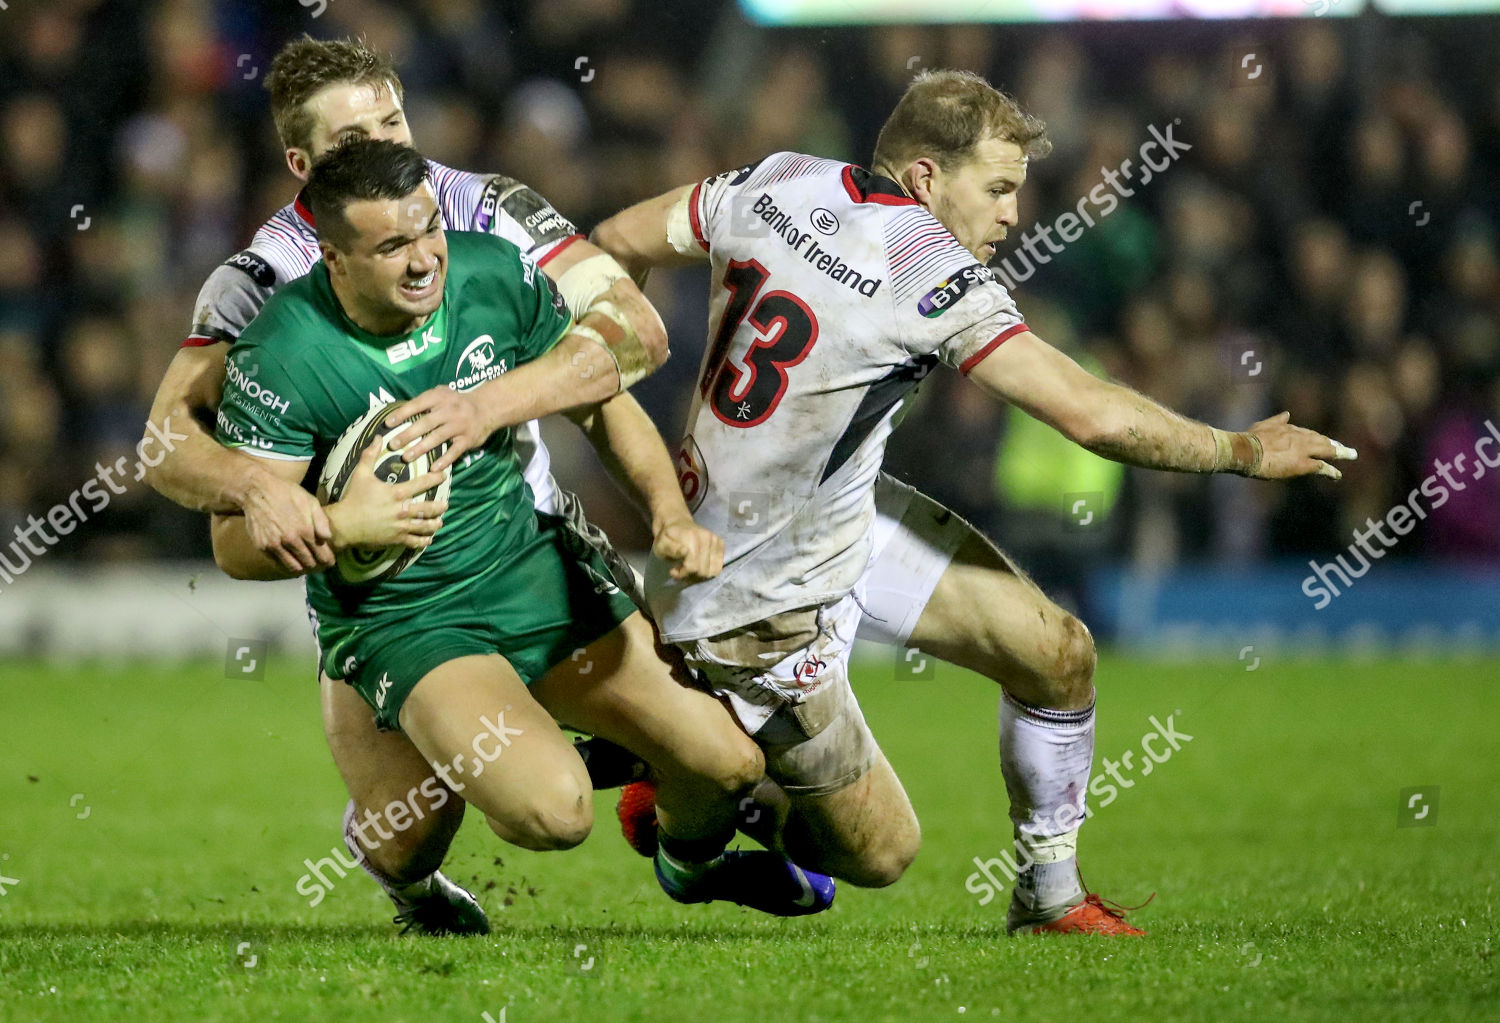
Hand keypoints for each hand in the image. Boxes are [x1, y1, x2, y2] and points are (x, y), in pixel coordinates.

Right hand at [243, 468, 334, 572]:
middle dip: (316, 564)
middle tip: (320, 564)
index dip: (327, 560)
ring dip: (302, 567)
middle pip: (308, 562)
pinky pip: (278, 562)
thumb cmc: (287, 493)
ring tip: (306, 564)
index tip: (330, 562)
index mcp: (305, 530)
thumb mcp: (310, 501)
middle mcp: (290, 541)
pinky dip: (287, 563)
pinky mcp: (262, 547)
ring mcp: (275, 545)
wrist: (257, 491)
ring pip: (293, 567)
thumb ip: (321, 521)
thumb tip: (327, 538)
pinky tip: (291, 559)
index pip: (321, 554)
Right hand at [325, 438, 448, 550]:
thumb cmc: (353, 498)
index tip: (444, 476)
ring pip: (425, 526)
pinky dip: (424, 540)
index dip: (435, 478)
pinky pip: (415, 541)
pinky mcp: (396, 539)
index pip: (422, 483)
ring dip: (435, 524)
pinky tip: (428, 539)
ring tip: (440, 522)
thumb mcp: (361, 473)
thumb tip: (378, 437)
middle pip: (429, 508)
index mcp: (397, 492)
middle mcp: (403, 510)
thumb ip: (370, 455)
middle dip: (440, 506)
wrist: (344, 524)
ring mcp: (401, 526)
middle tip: (446, 504)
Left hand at [384, 387, 491, 472]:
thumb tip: (397, 415)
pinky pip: (455, 451)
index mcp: (440, 397)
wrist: (486, 408)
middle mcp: (450, 410)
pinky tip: (433, 468)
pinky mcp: (468, 439)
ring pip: (438, 437)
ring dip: (421, 448)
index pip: (417, 404)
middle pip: (426, 423)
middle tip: (393, 444)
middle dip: (408, 434)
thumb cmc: (456, 403)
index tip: (387, 423)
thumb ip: (424, 403)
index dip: (402, 413)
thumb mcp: (441, 394)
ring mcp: (460, 425)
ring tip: (406, 457)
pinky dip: (444, 460)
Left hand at [652, 514, 723, 581]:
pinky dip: (709, 570)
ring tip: (690, 567)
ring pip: (712, 571)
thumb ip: (671, 549)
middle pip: (703, 571)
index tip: (674, 570)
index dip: (682, 573)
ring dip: (700, 574)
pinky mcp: (720, 543)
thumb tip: (685, 551)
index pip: (693, 566)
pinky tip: (698, 564)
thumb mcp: (660, 544)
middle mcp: (707, 538)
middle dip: (691, 575)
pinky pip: (718, 567)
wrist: (677, 522)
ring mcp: (715, 540)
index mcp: (692, 537)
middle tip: (681, 569)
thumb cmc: (667, 537)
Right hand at [1246, 412, 1357, 480]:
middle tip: (1344, 447)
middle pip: (1320, 439)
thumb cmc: (1249, 439)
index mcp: (1288, 428)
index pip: (1306, 433)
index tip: (1322, 440)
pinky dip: (1331, 471)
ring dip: (1340, 452)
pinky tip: (1338, 475)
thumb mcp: (1263, 425)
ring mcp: (1302, 450)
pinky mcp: (1302, 464)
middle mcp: (1299, 437)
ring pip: (1326, 450)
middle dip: (1333, 443)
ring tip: (1350, 455)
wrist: (1246, 450)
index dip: (1315, 438)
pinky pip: (1321, 467)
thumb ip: (1276, 420)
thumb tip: (1287, 414)